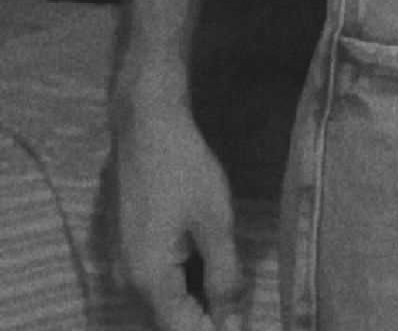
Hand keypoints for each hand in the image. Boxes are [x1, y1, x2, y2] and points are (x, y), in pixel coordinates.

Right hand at [112, 96, 243, 330]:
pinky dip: (177, 287)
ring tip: (223, 292)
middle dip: (201, 320)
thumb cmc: (184, 168)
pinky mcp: (122, 250)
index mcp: (148, 281)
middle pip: (167, 322)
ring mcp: (120, 267)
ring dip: (190, 306)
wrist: (145, 124)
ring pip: (159, 306)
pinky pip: (151, 285)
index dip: (215, 330)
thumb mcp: (215, 223)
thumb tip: (230, 325)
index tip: (241, 322)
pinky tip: (202, 271)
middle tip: (235, 308)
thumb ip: (224, 279)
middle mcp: (126, 283)